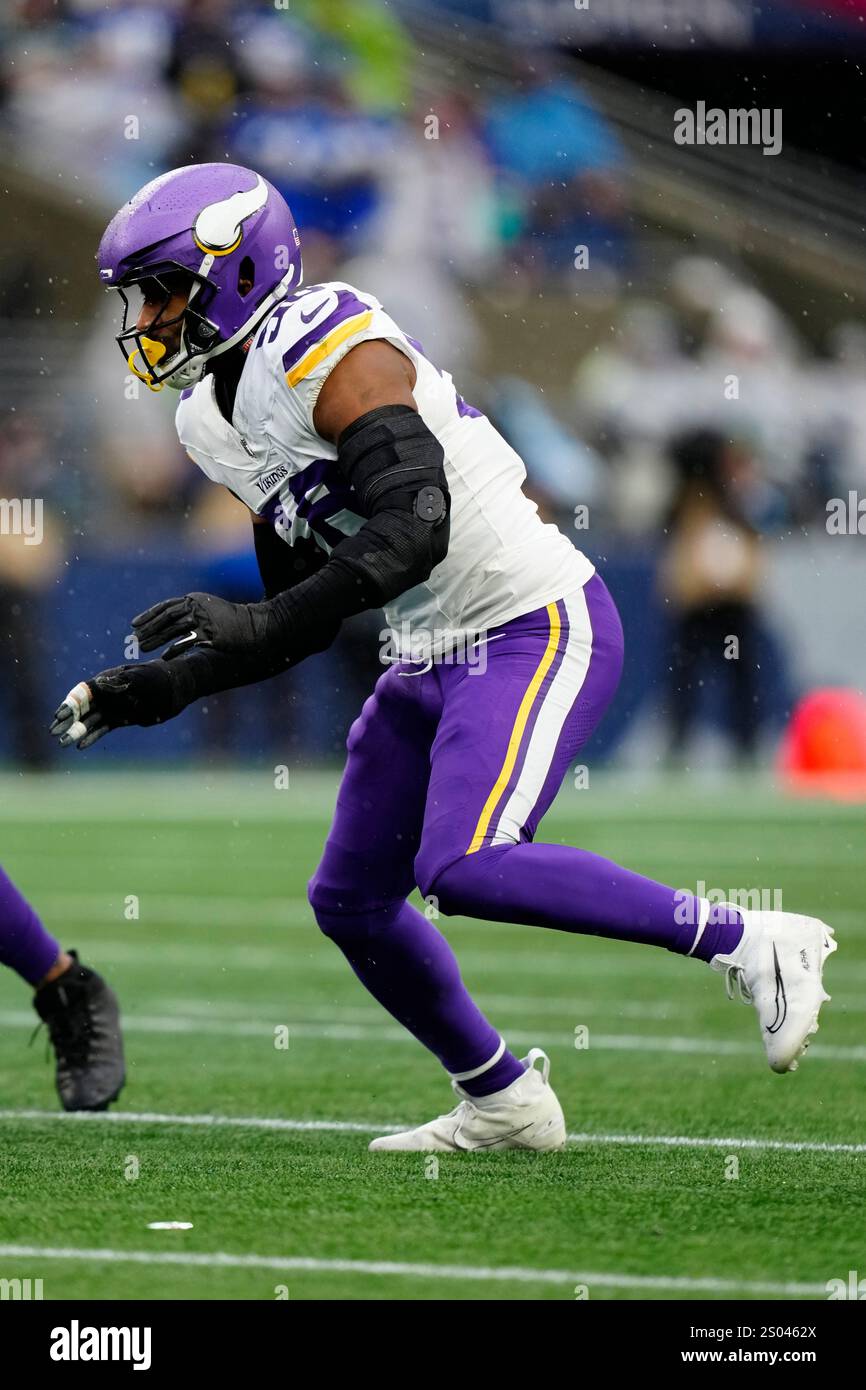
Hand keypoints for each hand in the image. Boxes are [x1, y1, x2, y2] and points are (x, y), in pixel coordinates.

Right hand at [49, 662, 183, 749]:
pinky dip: (92, 736)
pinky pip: (103, 728)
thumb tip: (100, 685)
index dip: (70, 704)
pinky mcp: (121, 719)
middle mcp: (106, 694)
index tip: (59, 715)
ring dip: (76, 731)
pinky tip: (81, 746)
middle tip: (53, 732)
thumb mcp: (140, 677)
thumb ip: (120, 682)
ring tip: (63, 743)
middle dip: (67, 720)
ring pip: (90, 721)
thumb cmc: (157, 678)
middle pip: (81, 708)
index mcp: (107, 681)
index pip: (82, 693)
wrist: (174, 688)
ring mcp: (113, 707)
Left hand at [131, 591, 266, 657]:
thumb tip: (174, 624)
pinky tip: (164, 656)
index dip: (149, 615)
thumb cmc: (232, 621)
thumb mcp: (210, 611)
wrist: (254, 625)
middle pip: (166, 616)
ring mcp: (203, 619)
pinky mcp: (210, 633)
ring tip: (142, 648)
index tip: (134, 624)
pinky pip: (186, 642)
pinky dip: (173, 649)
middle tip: (134, 639)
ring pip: (172, 628)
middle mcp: (197, 606)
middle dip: (148, 628)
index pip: (166, 605)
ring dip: (155, 639)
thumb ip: (193, 614)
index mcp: (195, 599)